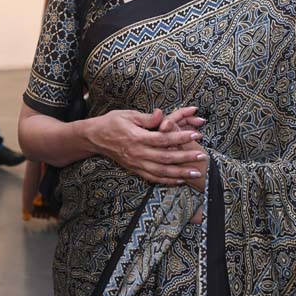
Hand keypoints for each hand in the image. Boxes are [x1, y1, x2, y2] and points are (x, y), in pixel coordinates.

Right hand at [85, 107, 207, 185]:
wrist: (94, 137)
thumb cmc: (112, 122)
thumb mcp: (128, 115)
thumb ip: (147, 118)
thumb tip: (162, 114)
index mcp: (137, 137)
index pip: (163, 138)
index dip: (181, 137)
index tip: (195, 134)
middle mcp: (137, 153)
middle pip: (166, 157)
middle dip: (185, 157)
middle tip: (202, 156)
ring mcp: (136, 163)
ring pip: (161, 171)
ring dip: (180, 172)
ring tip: (195, 172)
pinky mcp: (134, 169)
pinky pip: (153, 178)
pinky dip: (167, 180)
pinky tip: (180, 179)